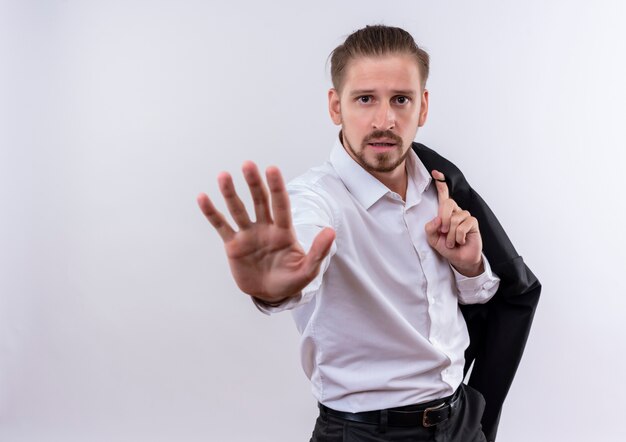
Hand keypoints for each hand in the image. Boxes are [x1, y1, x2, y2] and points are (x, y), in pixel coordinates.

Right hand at [197, 161, 335, 302]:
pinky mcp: (233, 245)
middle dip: (254, 183)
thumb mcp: (308, 270)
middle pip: (259, 201)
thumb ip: (318, 252)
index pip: (280, 205)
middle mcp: (265, 228)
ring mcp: (248, 235)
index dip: (277, 187)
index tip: (272, 169)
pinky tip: (203, 198)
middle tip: (248, 164)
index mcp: (284, 231)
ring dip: (230, 193)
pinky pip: (221, 226)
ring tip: (223, 176)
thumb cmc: (291, 281)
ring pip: (238, 210)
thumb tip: (331, 231)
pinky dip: (212, 213)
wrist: (270, 294)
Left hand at [425, 170, 483, 276]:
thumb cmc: (447, 248)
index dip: (440, 184)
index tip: (435, 173)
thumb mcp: (433, 240)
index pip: (443, 196)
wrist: (460, 259)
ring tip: (452, 242)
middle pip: (448, 203)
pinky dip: (459, 237)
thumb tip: (436, 219)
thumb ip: (430, 229)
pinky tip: (461, 241)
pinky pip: (463, 226)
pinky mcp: (473, 223)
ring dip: (451, 235)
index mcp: (444, 213)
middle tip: (443, 233)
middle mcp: (455, 212)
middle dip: (443, 219)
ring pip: (454, 218)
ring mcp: (465, 216)